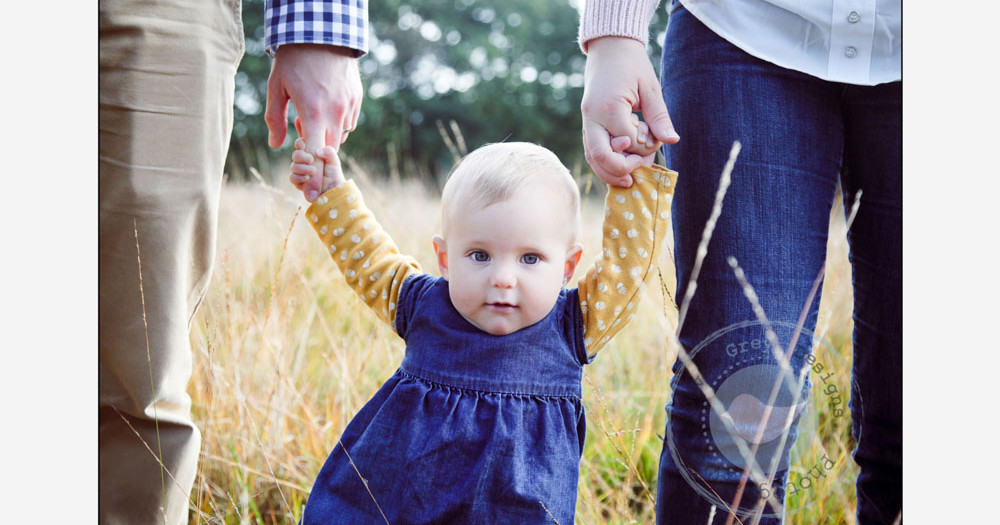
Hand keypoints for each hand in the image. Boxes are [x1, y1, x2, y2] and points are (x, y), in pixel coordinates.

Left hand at [266, 44, 361, 200]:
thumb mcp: (276, 89)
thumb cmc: (293, 60)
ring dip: (326, 136)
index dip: (313, 177)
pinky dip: (337, 123)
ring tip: (311, 113)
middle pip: (330, 150)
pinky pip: (348, 122)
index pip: (314, 155)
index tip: (312, 195)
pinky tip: (325, 107)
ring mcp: (349, 105)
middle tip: (306, 147)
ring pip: (340, 136)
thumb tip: (277, 146)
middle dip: (318, 156)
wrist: (321, 32)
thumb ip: (275, 120)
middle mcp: (336, 113)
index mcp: (313, 113)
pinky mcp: (357, 98)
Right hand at [290, 139, 345, 199]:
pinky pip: (293, 177)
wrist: (334, 192)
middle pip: (295, 154)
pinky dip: (299, 177)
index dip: (300, 143)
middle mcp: (303, 162)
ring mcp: (300, 172)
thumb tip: (317, 151)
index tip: (304, 146)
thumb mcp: (334, 162)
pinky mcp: (298, 183)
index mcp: (311, 153)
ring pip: (293, 166)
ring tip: (313, 171)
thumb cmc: (334, 175)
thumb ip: (329, 153)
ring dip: (302, 168)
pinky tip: (307, 178)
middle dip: (302, 156)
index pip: (300, 144)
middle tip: (311, 160)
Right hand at [581, 37, 678, 186]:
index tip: (656, 140)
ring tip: (629, 180)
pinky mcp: (587, 124)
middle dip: (621, 169)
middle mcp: (593, 117)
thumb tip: (672, 140)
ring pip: (591, 157)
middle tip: (640, 170)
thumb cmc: (632, 65)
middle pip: (601, 156)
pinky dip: (603, 163)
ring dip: (609, 172)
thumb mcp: (650, 88)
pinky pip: (591, 150)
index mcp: (610, 107)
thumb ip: (659, 117)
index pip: (628, 141)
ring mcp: (586, 121)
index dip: (645, 147)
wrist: (609, 48)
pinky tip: (619, 168)